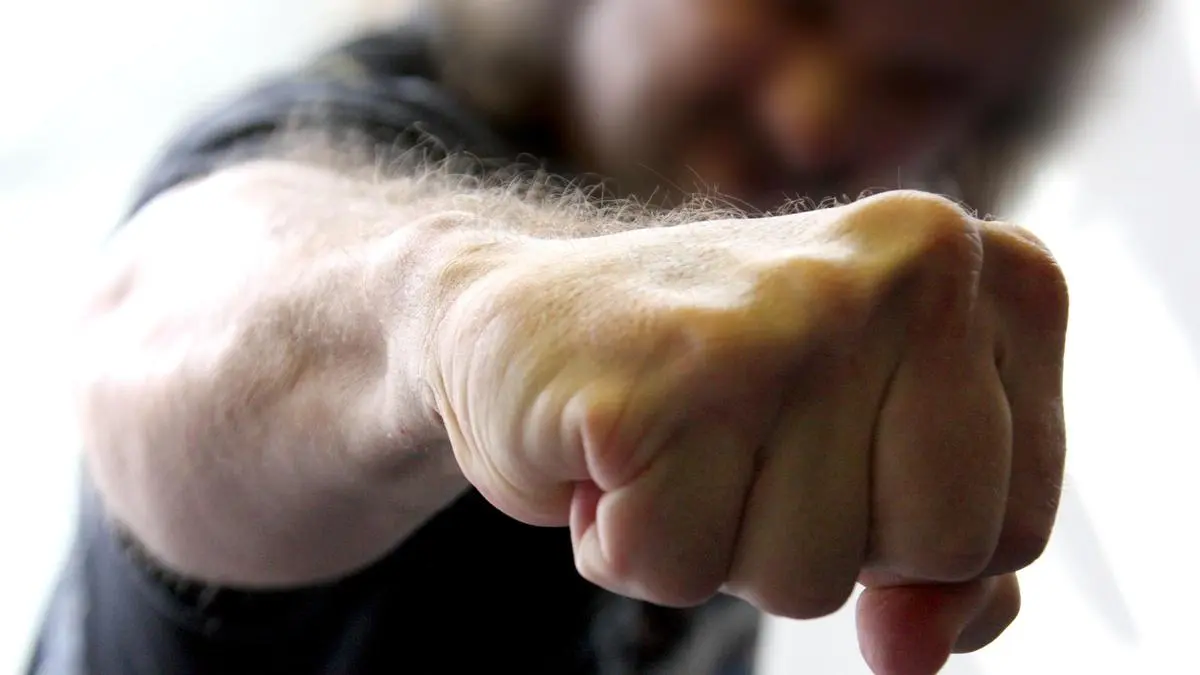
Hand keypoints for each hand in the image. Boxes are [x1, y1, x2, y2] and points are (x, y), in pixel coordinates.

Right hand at [430, 190, 1067, 673]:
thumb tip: (914, 651)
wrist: (524, 320)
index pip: (1015, 520)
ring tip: (671, 441)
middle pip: (933, 548)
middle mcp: (903, 268)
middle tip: (742, 443)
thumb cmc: (708, 389)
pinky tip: (606, 452)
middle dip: (823, 541)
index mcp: (976, 270)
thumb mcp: (866, 457)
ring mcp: (779, 323)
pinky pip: (678, 570)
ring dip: (716, 542)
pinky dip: (623, 543)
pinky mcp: (654, 387)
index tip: (824, 454)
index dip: (907, 538)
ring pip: (804, 576)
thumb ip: (950, 558)